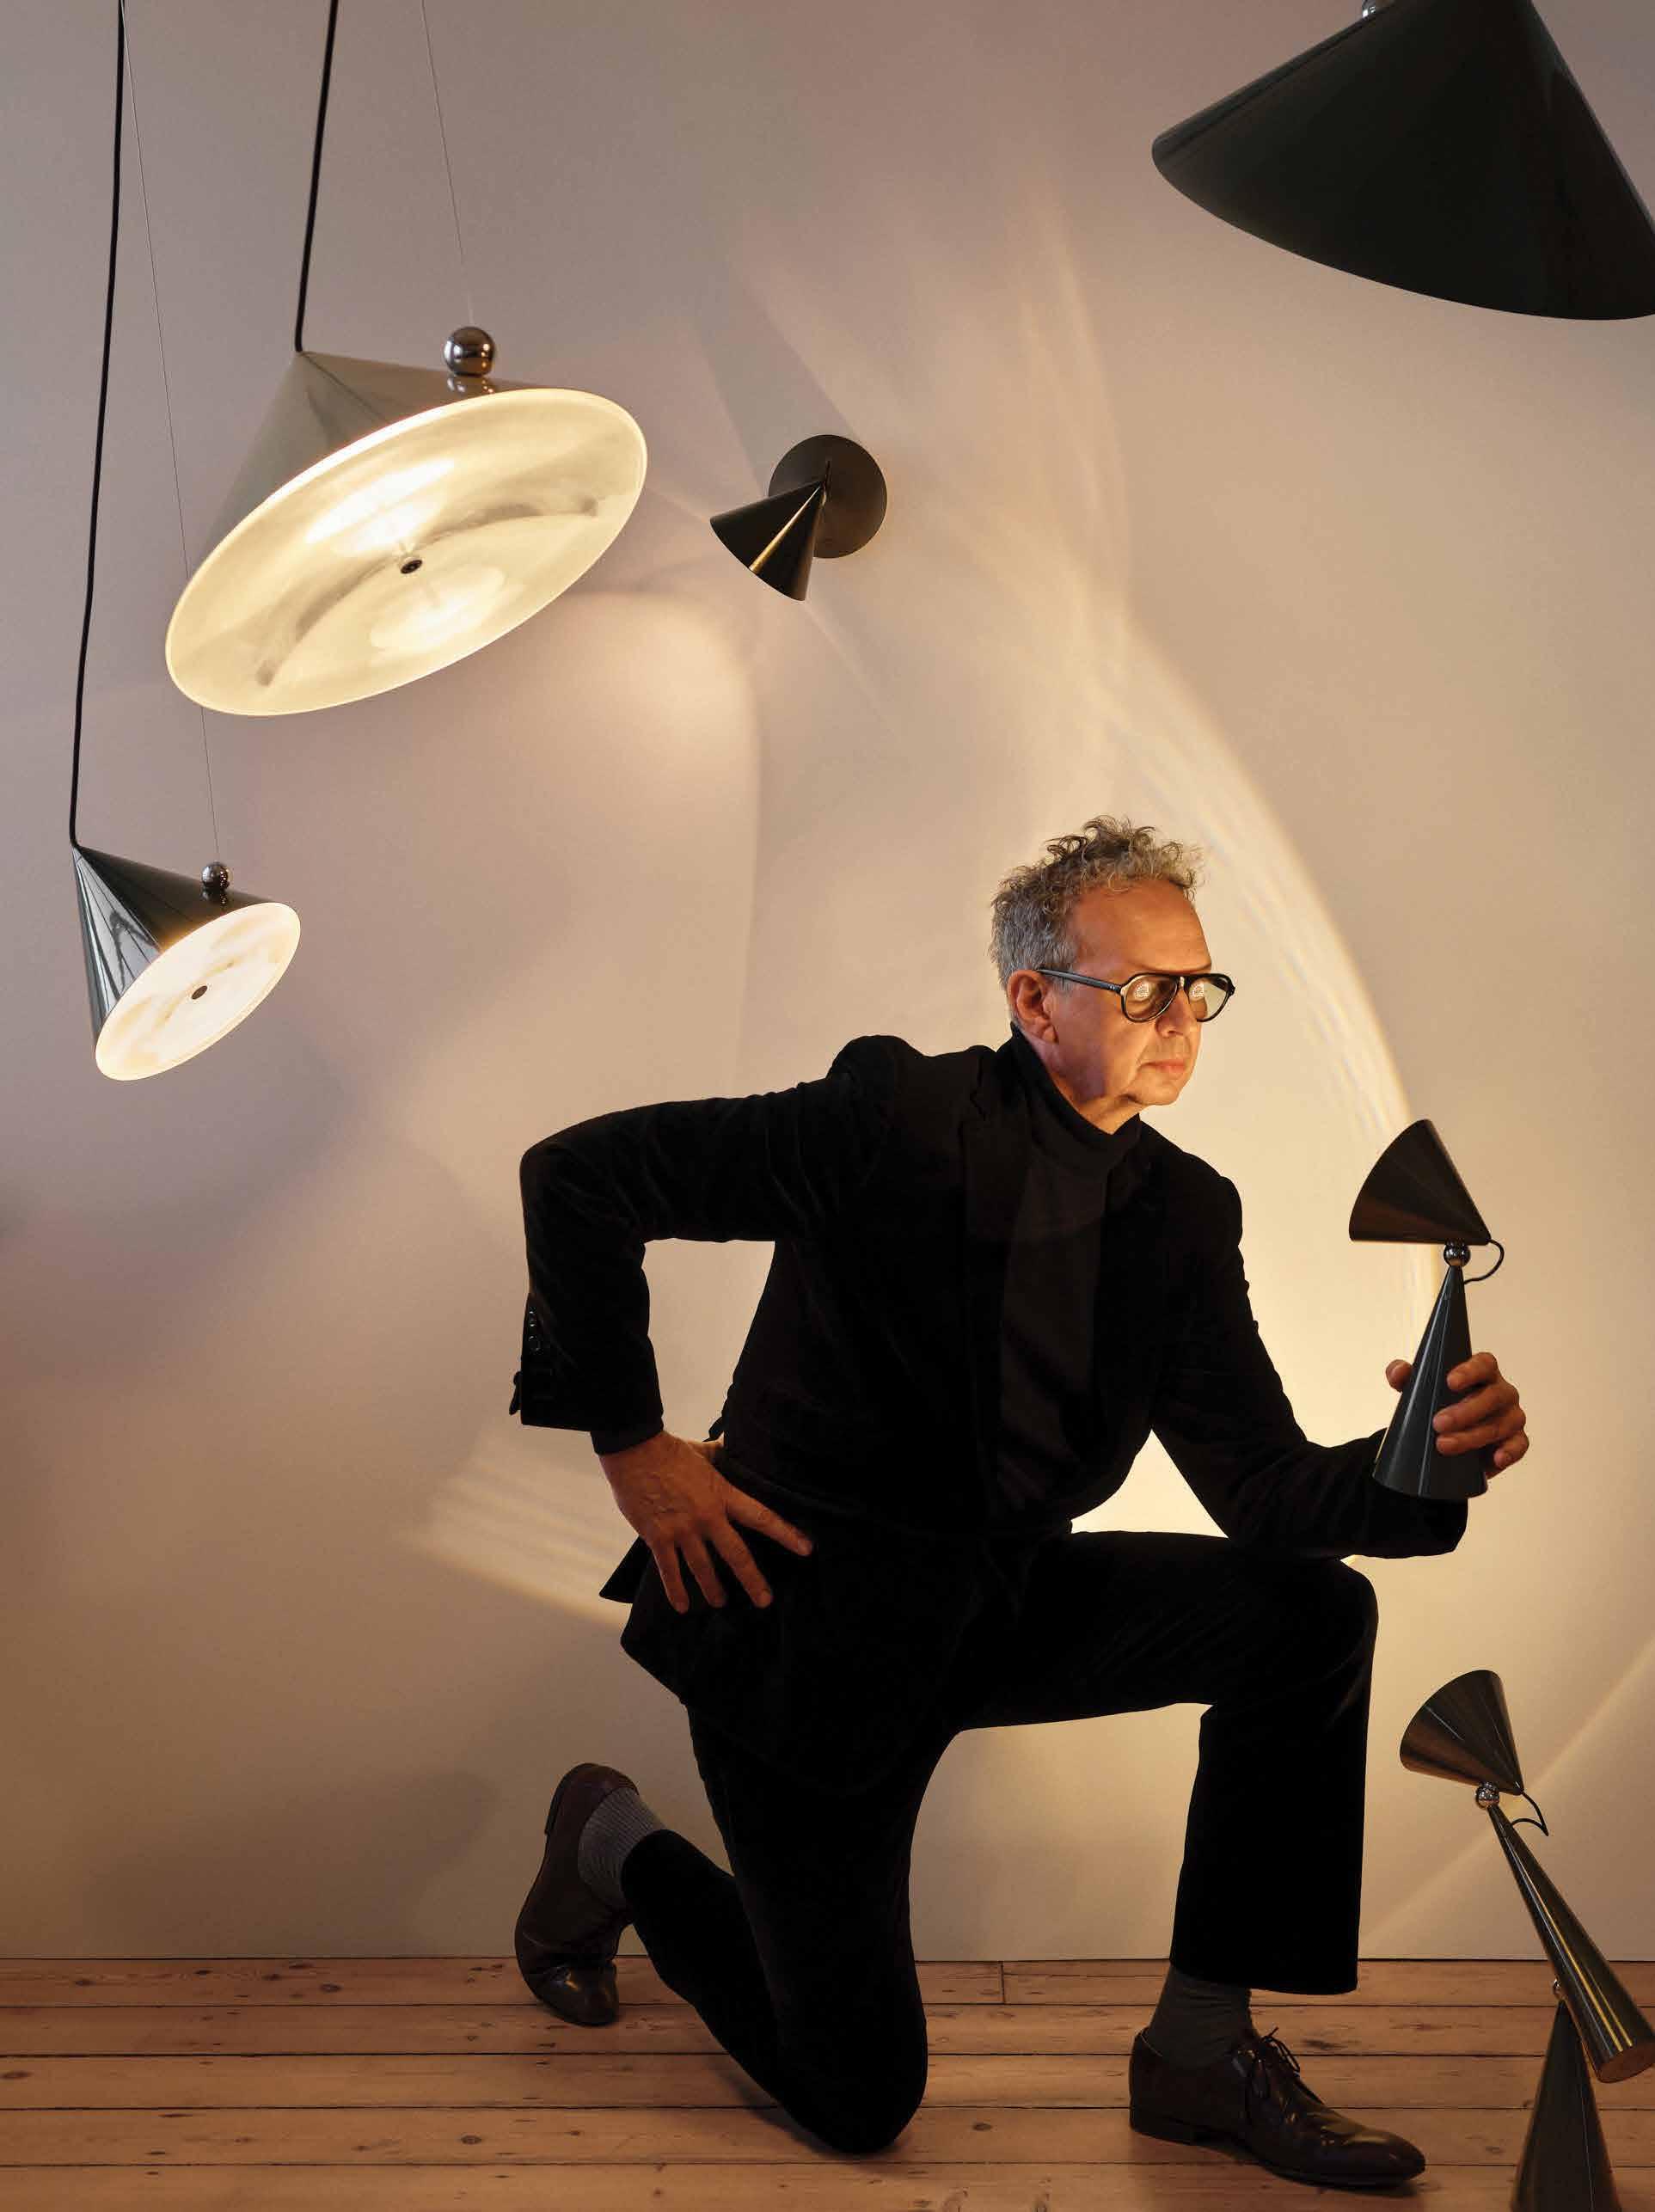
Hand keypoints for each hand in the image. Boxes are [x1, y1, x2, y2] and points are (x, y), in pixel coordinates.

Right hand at [598, 1430, 813, 1612]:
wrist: (635, 1451)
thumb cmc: (670, 1450)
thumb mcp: (705, 1451)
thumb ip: (723, 1453)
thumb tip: (736, 1439)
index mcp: (722, 1495)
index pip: (761, 1517)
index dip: (785, 1534)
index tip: (806, 1549)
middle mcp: (707, 1517)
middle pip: (736, 1554)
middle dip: (752, 1580)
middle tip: (765, 1601)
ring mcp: (682, 1530)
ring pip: (703, 1568)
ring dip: (713, 1589)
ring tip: (720, 1603)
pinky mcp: (657, 1537)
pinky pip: (668, 1570)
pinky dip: (675, 1590)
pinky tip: (682, 1606)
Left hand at [1384, 1351, 1528, 1474]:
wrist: (1449, 1439)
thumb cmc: (1440, 1405)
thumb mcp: (1420, 1390)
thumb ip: (1405, 1377)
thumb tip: (1398, 1372)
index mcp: (1482, 1373)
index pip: (1484, 1364)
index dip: (1469, 1371)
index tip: (1450, 1382)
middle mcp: (1501, 1392)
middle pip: (1493, 1396)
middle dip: (1465, 1411)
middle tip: (1438, 1423)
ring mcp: (1511, 1416)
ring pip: (1500, 1424)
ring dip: (1473, 1436)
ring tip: (1445, 1445)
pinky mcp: (1515, 1441)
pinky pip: (1519, 1445)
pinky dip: (1509, 1452)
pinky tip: (1496, 1459)